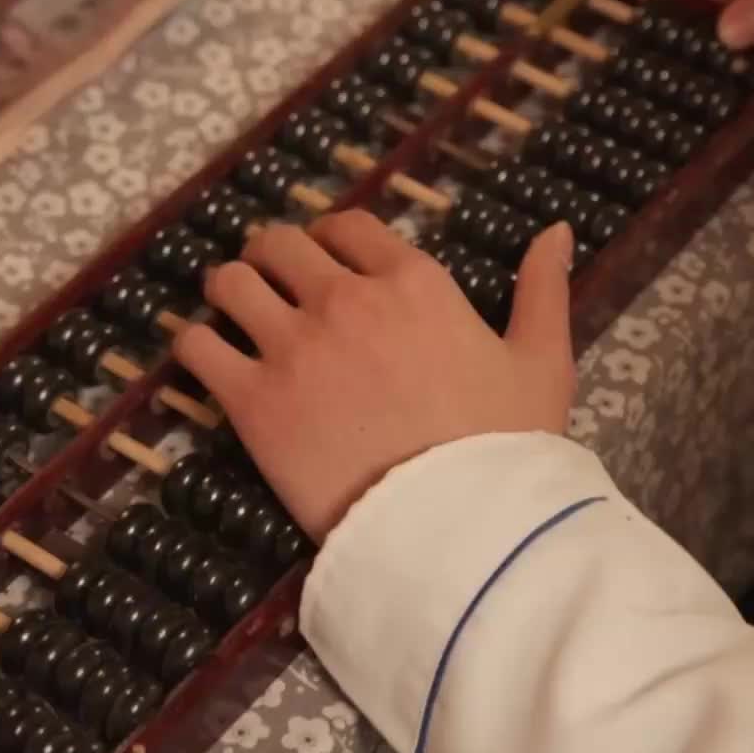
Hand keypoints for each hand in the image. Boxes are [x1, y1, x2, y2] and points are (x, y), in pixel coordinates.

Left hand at [173, 212, 575, 542]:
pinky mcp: (253, 402)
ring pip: (229, 283)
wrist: (457, 527)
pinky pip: (197, 348)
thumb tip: (559, 229)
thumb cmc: (507, 446)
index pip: (348, 225)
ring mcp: (293, 347)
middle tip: (269, 279)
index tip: (324, 258)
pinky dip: (194, 344)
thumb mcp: (542, 361)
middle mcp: (345, 298)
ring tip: (232, 311)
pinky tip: (205, 357)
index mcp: (413, 281)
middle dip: (271, 255)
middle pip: (279, 243)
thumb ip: (543, 289)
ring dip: (228, 289)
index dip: (330, 235)